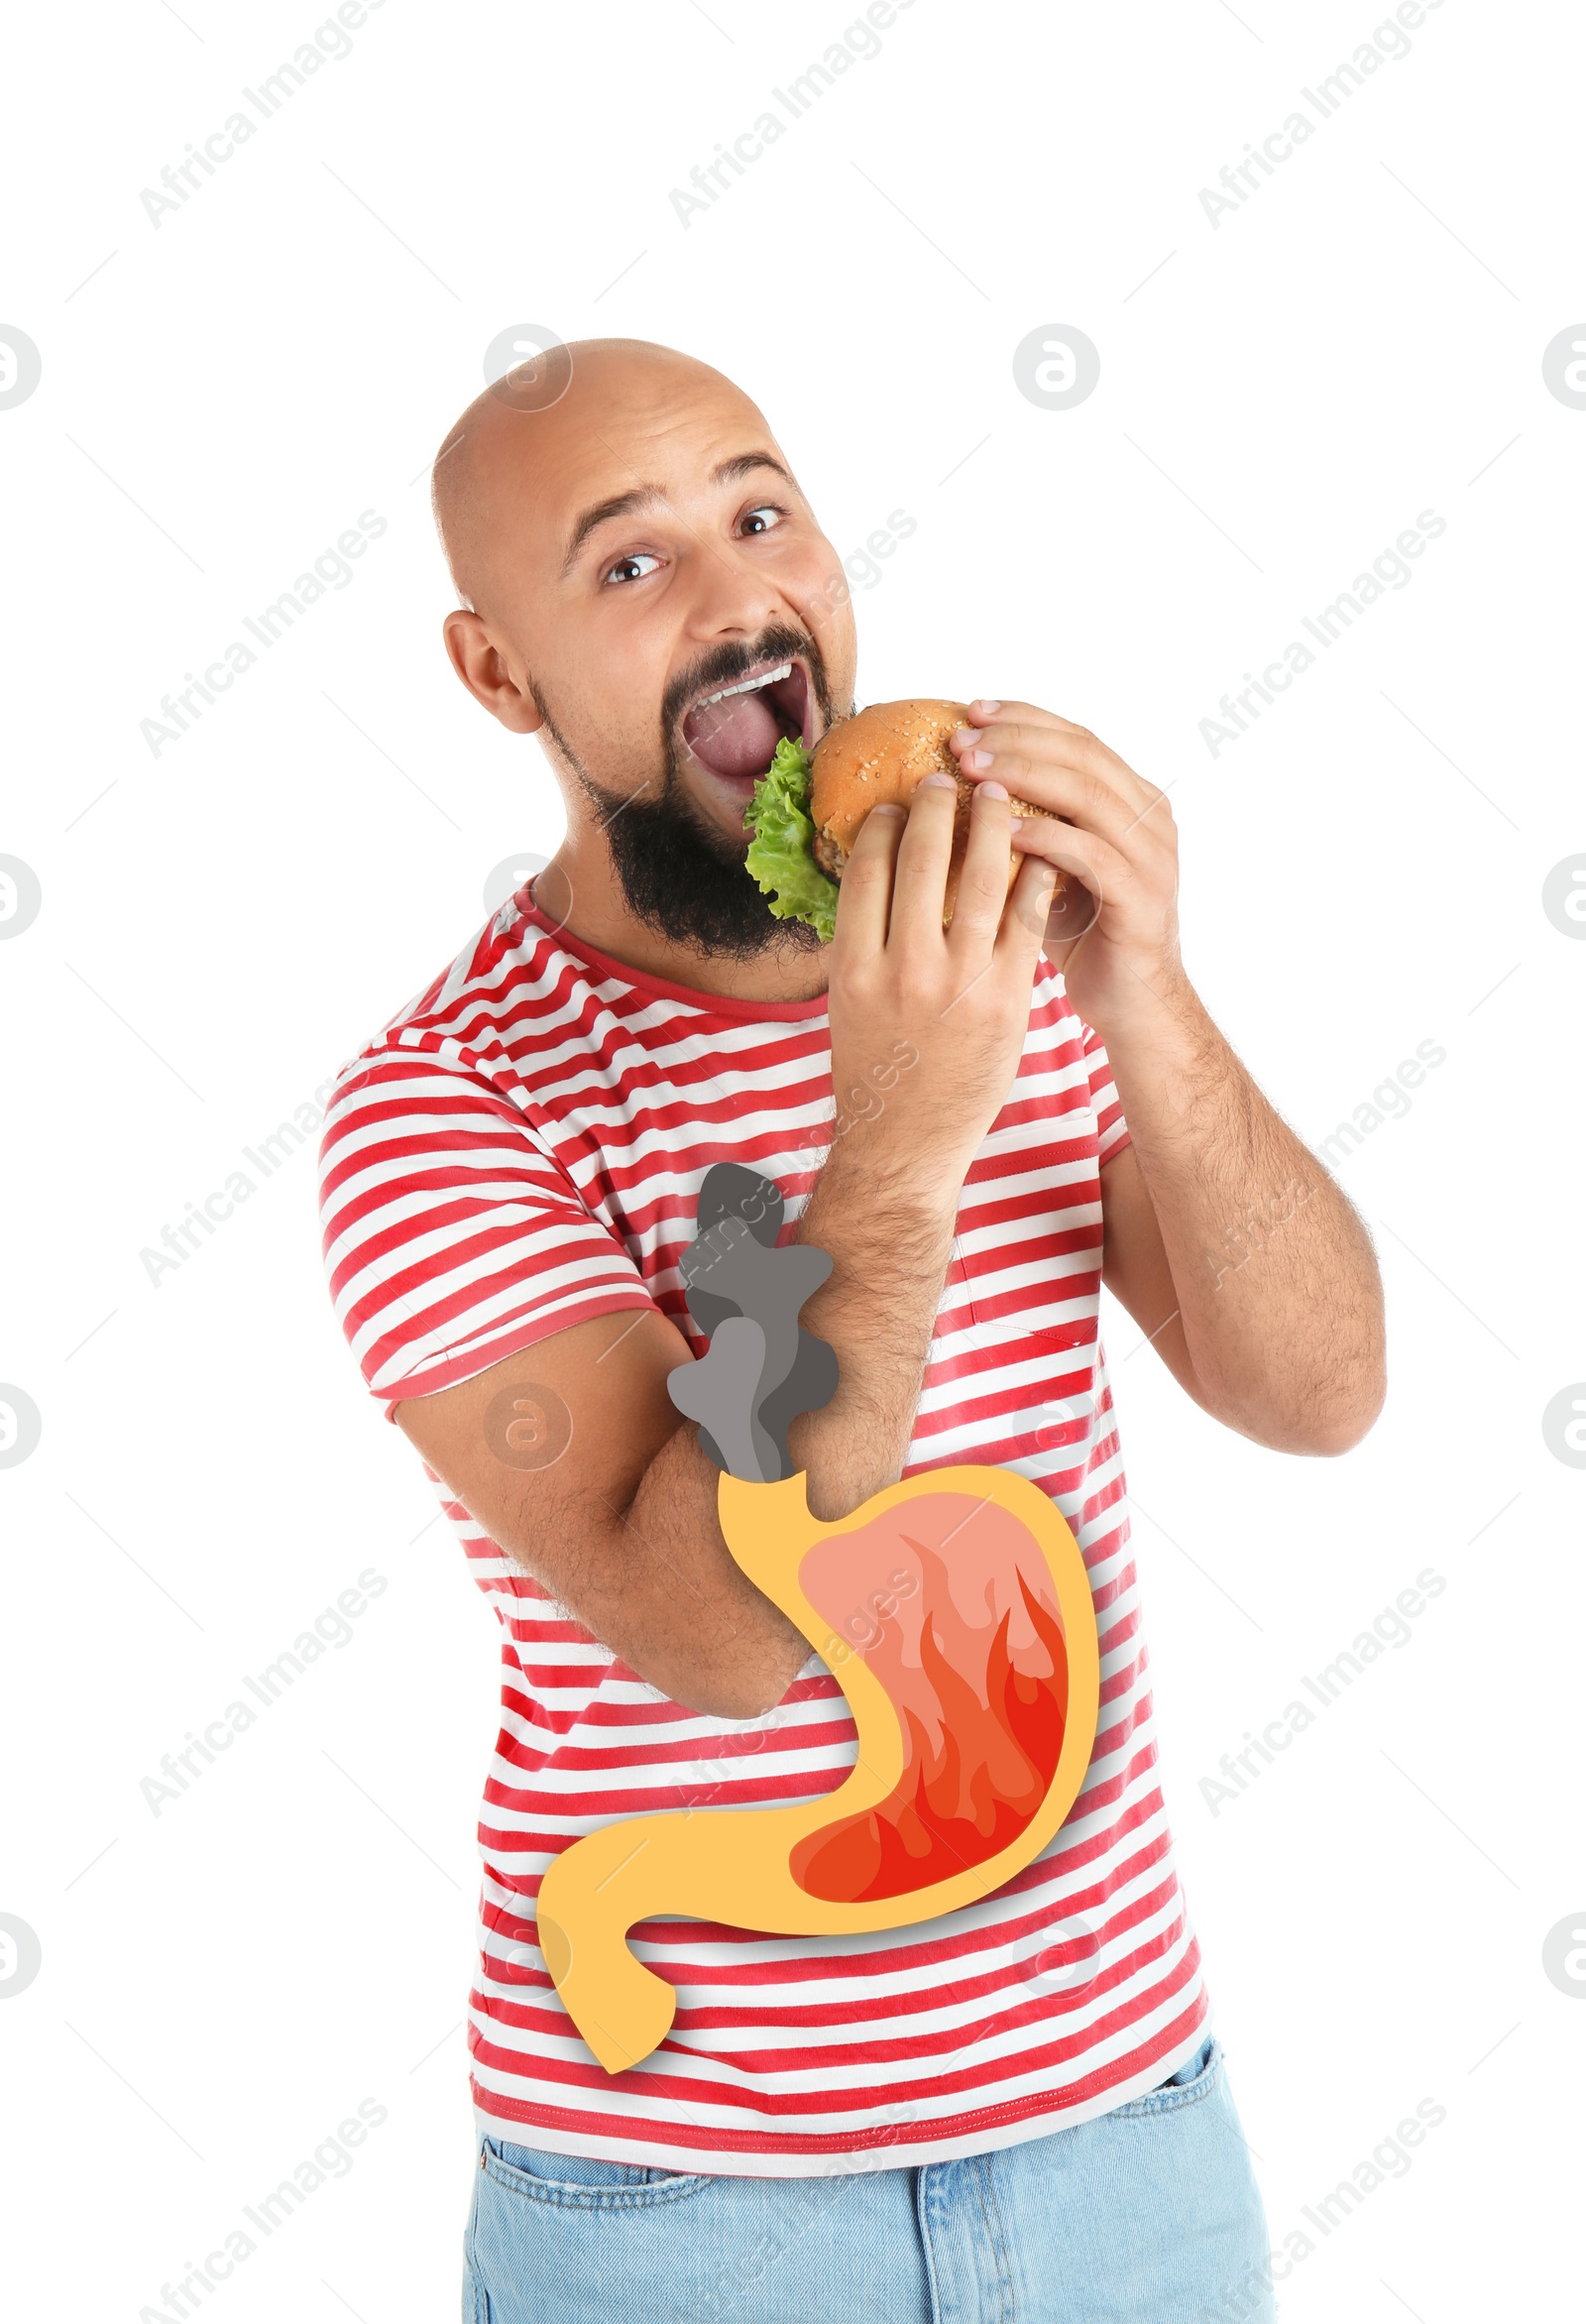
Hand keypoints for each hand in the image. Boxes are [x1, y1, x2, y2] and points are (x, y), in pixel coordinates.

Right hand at [824, 769, 1057, 1193]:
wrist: (907, 1143)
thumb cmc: (875, 1070)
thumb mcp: (846, 1001)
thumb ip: (860, 939)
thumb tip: (867, 875)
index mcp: (853, 965)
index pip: (866, 867)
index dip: (886, 823)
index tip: (898, 801)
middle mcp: (903, 967)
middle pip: (922, 856)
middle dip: (939, 804)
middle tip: (950, 779)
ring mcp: (958, 982)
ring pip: (981, 875)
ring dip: (994, 823)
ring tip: (999, 796)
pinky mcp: (1008, 997)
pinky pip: (1026, 916)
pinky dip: (1033, 873)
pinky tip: (1038, 850)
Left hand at [947, 700, 1182, 1032]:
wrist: (1131, 1002)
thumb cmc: (1081, 934)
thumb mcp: (1049, 865)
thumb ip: (1025, 823)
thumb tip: (952, 788)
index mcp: (1132, 799)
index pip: (1076, 738)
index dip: (1024, 718)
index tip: (970, 711)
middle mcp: (1150, 817)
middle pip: (1082, 753)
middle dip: (1017, 739)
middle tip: (961, 739)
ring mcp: (1152, 855)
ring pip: (1088, 794)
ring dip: (1025, 776)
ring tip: (972, 774)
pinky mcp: (1141, 896)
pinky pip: (1091, 854)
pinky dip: (1046, 837)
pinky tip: (1003, 833)